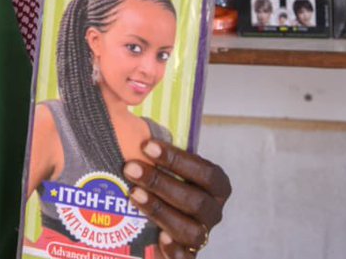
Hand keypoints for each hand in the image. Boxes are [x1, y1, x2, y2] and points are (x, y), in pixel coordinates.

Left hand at [123, 139, 230, 258]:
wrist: (155, 225)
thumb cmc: (160, 184)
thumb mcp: (160, 161)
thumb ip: (148, 137)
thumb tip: (132, 102)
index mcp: (215, 186)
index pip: (206, 172)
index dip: (178, 160)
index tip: (146, 145)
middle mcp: (212, 211)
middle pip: (196, 200)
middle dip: (161, 183)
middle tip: (130, 168)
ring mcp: (201, 236)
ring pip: (190, 229)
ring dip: (160, 210)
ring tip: (134, 195)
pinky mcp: (186, 256)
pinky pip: (186, 257)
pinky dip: (173, 248)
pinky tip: (158, 238)